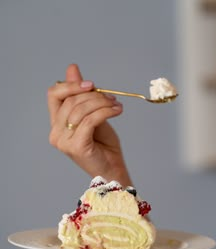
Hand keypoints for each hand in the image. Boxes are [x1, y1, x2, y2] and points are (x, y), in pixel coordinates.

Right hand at [48, 64, 130, 184]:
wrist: (112, 169)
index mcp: (57, 124)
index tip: (91, 85)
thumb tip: (72, 68)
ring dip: (103, 103)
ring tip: (116, 106)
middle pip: (71, 100)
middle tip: (112, 98)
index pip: (54, 94)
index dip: (71, 85)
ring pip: (81, 109)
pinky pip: (90, 120)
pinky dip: (106, 112)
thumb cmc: (103, 145)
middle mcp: (56, 133)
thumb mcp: (93, 114)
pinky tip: (117, 111)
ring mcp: (64, 141)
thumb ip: (82, 95)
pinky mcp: (76, 146)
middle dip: (94, 96)